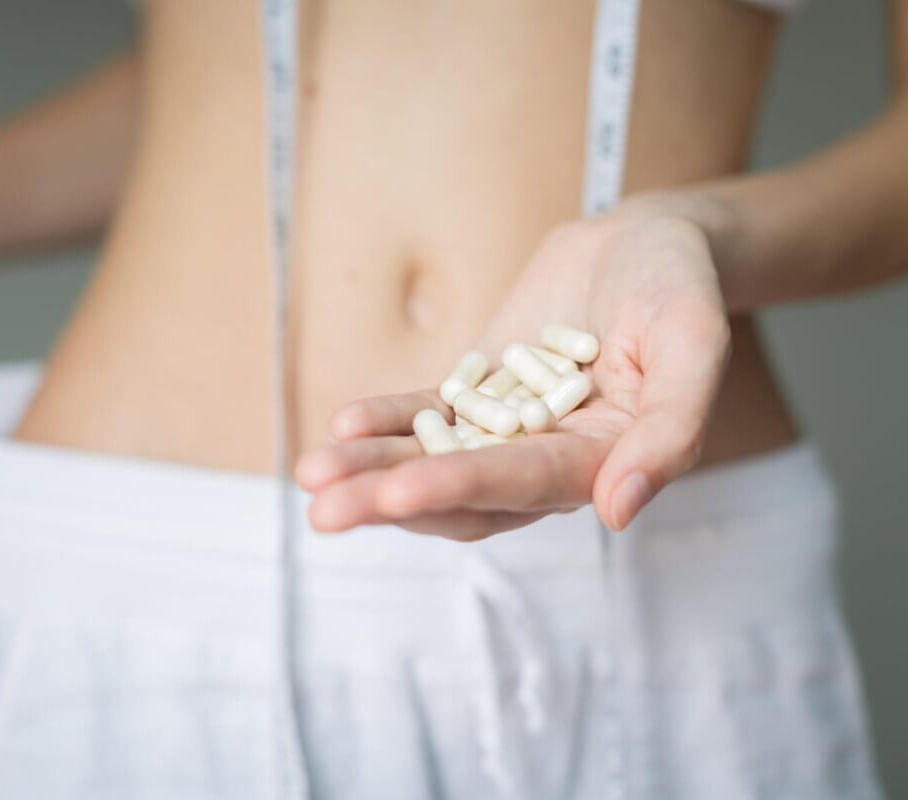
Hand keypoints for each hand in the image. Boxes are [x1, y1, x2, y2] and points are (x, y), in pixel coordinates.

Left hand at [296, 200, 730, 538]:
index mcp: (602, 462)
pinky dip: (385, 422)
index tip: (397, 493)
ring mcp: (506, 429)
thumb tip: (620, 510)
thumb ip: (671, 430)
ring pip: (430, 459)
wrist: (645, 243)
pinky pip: (424, 414)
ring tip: (311, 474)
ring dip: (371, 469)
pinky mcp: (477, 393)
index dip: (460, 487)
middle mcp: (546, 460)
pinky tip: (339, 424)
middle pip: (461, 493)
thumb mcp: (694, 345)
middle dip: (391, 500)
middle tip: (322, 511)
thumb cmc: (680, 288)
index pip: (522, 485)